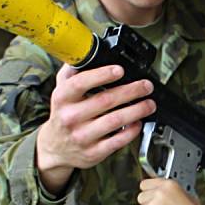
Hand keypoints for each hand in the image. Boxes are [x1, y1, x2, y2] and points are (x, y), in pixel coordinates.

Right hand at [36, 64, 155, 193]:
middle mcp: (70, 118)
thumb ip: (71, 72)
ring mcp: (82, 136)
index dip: (102, 75)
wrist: (55, 148)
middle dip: (131, 91)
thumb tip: (85, 52)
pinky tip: (139, 122)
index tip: (120, 70)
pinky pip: (118, 140)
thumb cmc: (63, 115)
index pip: (81, 83)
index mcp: (62, 99)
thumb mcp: (60, 91)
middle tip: (146, 86)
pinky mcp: (93, 152)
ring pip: (115, 120)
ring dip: (137, 110)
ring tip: (149, 103)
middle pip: (105, 100)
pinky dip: (132, 130)